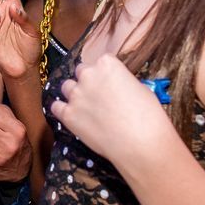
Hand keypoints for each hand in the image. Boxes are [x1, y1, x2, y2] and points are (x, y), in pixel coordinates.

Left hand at [49, 54, 173, 164]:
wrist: (140, 143)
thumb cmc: (148, 115)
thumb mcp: (139, 87)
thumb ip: (121, 81)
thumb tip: (115, 86)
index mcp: (107, 64)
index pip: (100, 61)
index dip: (105, 73)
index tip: (110, 83)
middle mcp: (88, 75)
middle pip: (81, 71)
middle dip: (88, 81)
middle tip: (98, 96)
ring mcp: (76, 95)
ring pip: (66, 87)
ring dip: (74, 94)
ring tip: (85, 107)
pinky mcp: (68, 115)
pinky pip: (56, 107)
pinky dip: (62, 110)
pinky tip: (71, 115)